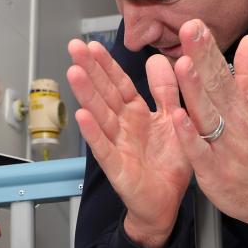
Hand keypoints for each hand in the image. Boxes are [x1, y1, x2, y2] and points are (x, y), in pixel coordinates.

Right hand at [66, 38, 191, 247]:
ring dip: (87, 95)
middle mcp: (124, 127)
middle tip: (74, 48)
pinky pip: (104, 148)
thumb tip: (159, 59)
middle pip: (105, 94)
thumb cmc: (168, 165)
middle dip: (90, 70)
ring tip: (74, 73)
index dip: (107, 64)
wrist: (166, 203)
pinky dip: (93, 133)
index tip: (93, 44)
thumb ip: (167, 92)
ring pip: (100, 116)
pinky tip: (82, 117)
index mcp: (137, 114)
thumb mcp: (174, 120)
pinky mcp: (118, 168)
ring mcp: (118, 146)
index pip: (120, 84)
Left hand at [166, 20, 247, 247]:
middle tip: (190, 30)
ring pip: (207, 114)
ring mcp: (223, 145)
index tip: (196, 24)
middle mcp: (233, 121)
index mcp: (240, 105)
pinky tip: (178, 118)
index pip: (223, 71)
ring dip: (195, 90)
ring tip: (184, 65)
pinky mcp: (213, 170)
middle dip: (201, 58)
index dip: (209, 48)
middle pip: (215, 86)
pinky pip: (199, 150)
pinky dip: (190, 135)